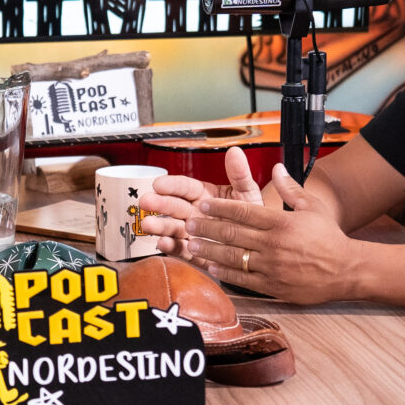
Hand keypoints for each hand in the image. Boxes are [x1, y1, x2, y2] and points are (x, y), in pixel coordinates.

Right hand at [135, 145, 261, 243]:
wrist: (258, 248)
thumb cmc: (252, 219)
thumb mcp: (248, 195)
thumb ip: (240, 175)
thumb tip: (235, 151)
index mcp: (205, 195)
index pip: (185, 187)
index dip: (172, 186)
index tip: (158, 184)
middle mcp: (195, 213)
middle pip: (174, 207)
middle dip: (159, 204)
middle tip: (145, 202)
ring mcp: (193, 233)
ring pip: (173, 228)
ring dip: (159, 226)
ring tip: (147, 225)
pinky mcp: (195, 253)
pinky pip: (181, 250)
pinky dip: (171, 247)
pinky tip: (162, 243)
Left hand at [166, 158, 360, 304]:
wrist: (347, 270)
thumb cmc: (329, 236)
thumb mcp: (313, 207)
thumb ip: (291, 188)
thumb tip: (277, 167)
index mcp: (280, 222)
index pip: (242, 212)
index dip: (219, 207)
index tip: (203, 204)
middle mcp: (273, 244)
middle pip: (231, 234)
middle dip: (207, 228)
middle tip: (190, 224)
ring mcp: (271, 267)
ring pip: (232, 257)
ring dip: (209, 250)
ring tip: (192, 245)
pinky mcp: (273, 286)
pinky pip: (243, 279)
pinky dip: (225, 273)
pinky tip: (212, 267)